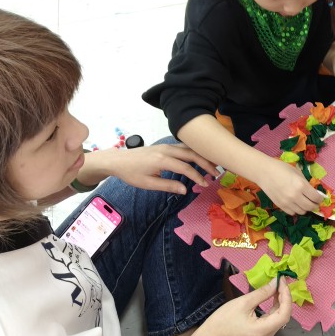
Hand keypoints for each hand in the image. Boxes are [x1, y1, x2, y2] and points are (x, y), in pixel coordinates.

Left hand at [85, 144, 214, 194]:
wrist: (118, 160)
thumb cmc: (131, 173)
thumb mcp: (148, 183)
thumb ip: (168, 186)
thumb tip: (185, 190)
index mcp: (162, 160)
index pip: (186, 168)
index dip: (197, 176)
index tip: (205, 184)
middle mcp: (166, 150)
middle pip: (192, 154)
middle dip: (206, 163)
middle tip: (216, 173)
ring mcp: (166, 145)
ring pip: (189, 148)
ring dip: (202, 156)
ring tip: (212, 164)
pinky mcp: (165, 145)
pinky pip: (183, 147)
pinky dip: (194, 152)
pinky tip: (200, 158)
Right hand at [198, 279, 291, 335]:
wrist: (211, 335)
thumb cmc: (224, 318)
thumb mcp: (244, 302)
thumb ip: (263, 293)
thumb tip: (277, 282)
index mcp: (262, 331)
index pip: (284, 314)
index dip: (286, 297)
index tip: (282, 281)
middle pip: (283, 316)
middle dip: (284, 298)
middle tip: (280, 282)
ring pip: (279, 318)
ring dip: (280, 302)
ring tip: (278, 286)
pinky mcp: (262, 335)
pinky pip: (273, 320)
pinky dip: (275, 308)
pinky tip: (273, 296)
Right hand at [256, 157, 323, 215]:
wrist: (264, 172)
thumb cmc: (282, 169)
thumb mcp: (298, 173)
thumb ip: (306, 183)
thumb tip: (313, 192)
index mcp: (301, 185)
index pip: (316, 198)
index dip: (320, 199)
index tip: (320, 197)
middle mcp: (295, 196)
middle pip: (310, 207)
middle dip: (315, 205)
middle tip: (315, 202)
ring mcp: (287, 202)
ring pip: (302, 212)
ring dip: (305, 208)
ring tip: (304, 203)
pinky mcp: (280, 206)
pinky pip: (292, 213)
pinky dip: (296, 210)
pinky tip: (296, 204)